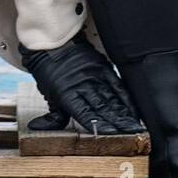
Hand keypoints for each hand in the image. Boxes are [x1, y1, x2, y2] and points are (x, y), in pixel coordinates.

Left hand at [18, 30, 144, 134]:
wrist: (52, 43)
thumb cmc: (49, 70)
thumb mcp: (48, 94)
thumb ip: (54, 116)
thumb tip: (41, 128)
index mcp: (67, 95)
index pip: (86, 114)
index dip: (100, 124)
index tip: (112, 133)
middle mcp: (83, 86)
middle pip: (103, 107)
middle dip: (118, 122)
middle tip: (132, 134)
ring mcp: (95, 76)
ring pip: (112, 98)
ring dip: (124, 113)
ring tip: (135, 126)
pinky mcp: (103, 67)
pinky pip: (117, 85)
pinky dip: (126, 98)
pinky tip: (134, 109)